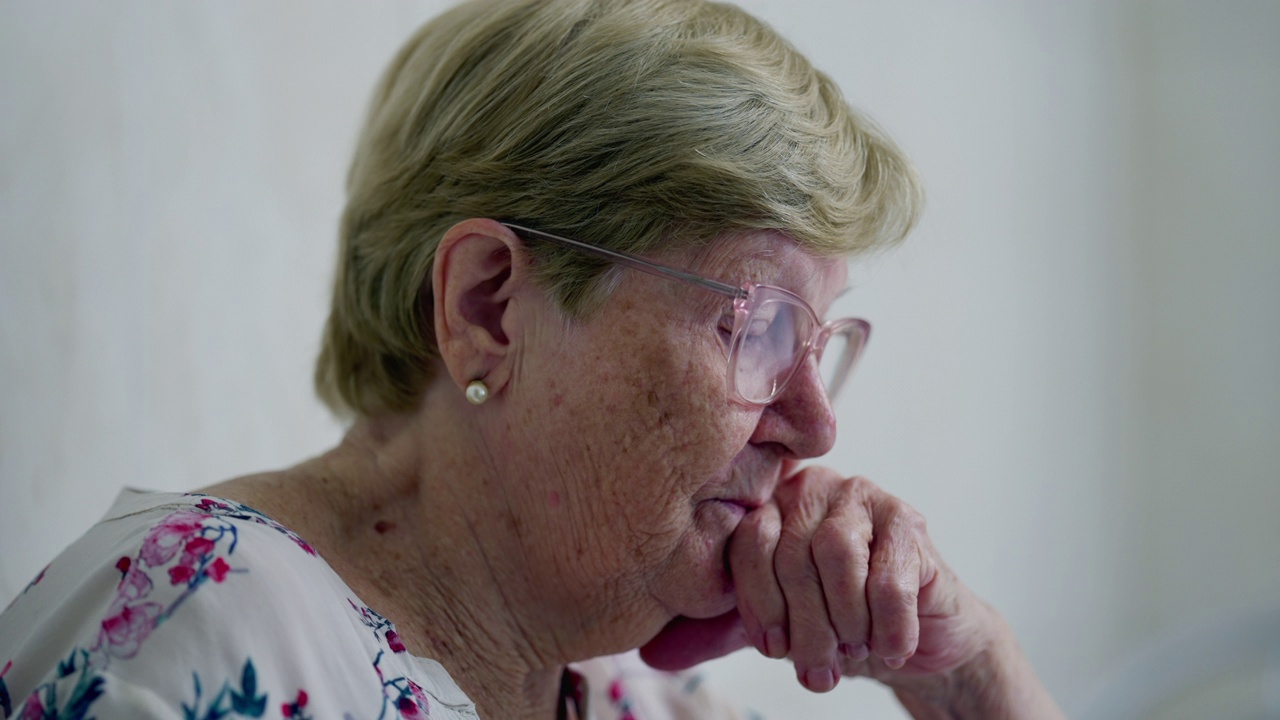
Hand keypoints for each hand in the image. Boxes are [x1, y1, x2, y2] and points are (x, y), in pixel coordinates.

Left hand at [640, 467, 1062, 717]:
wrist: (915, 637)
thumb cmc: (836, 622)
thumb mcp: (771, 625)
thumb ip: (717, 630)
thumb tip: (650, 655)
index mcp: (770, 505)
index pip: (747, 541)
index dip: (758, 603)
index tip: (772, 647)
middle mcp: (811, 488)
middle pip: (792, 551)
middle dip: (803, 624)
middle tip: (817, 667)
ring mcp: (863, 497)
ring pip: (836, 555)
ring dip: (843, 621)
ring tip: (853, 655)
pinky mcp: (909, 522)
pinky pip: (888, 576)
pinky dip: (886, 625)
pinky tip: (889, 649)